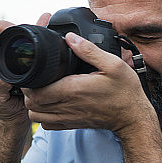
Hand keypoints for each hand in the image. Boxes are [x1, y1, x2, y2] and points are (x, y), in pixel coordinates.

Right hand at [0, 14, 50, 124]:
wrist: (19, 111)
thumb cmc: (22, 82)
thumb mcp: (29, 55)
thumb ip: (36, 33)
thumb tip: (46, 15)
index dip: (0, 25)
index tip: (14, 27)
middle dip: (8, 40)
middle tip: (24, 42)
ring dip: (9, 60)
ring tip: (23, 61)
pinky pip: (0, 81)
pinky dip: (11, 79)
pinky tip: (21, 80)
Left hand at [23, 32, 155, 133]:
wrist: (132, 118)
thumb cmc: (125, 91)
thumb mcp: (112, 64)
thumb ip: (89, 50)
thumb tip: (70, 37)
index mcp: (73, 89)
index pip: (37, 91)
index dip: (30, 81)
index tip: (35, 69)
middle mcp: (67, 106)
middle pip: (31, 104)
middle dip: (28, 90)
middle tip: (36, 77)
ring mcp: (68, 118)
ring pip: (36, 116)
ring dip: (33, 103)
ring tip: (41, 89)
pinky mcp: (71, 125)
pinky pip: (46, 125)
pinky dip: (42, 115)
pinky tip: (50, 103)